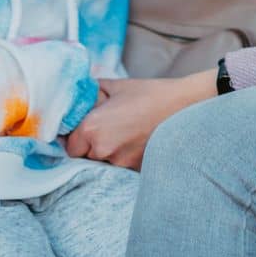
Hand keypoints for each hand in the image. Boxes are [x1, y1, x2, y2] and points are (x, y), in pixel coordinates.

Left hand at [63, 73, 214, 168]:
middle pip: (84, 156)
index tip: (84, 127)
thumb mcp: (116, 86)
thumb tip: (77, 94)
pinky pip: (121, 166)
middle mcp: (103, 150)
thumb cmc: (150, 94)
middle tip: (106, 128)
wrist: (185, 106)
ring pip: (103, 163)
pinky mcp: (136, 170)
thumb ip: (92, 92)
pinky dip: (124, 157)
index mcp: (92, 128)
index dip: (75, 137)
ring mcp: (121, 163)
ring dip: (107, 152)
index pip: (70, 145)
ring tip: (124, 133)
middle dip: (90, 145)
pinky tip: (135, 141)